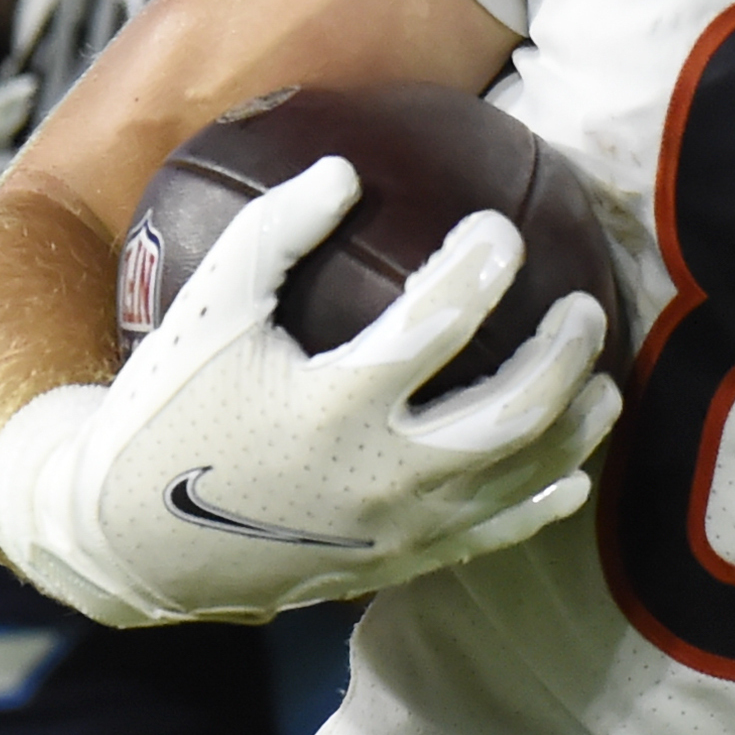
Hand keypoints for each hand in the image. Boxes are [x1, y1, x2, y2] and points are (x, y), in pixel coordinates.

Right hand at [0, 155, 619, 625]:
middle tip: (584, 309)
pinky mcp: (395, 565)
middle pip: (515, 412)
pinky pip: (492, 539)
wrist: (130, 538)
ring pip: (521, 480)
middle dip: (565, 354)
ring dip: (575, 428)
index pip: (439, 323)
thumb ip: (275, 231)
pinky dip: (541, 504)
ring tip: (603, 383)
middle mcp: (381, 475)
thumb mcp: (207, 309)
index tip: (498, 229)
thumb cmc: (169, 409)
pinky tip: (571, 475)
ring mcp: (396, 530)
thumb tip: (347, 168)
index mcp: (334, 404)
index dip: (481, 266)